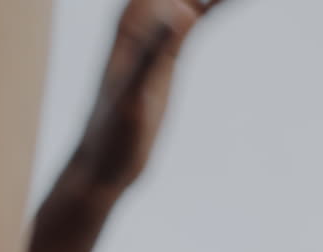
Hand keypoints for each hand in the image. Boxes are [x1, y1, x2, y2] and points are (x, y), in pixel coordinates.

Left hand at [72, 0, 233, 189]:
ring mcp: (158, 33)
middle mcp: (143, 19)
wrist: (104, 164)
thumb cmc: (111, 134)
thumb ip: (154, 53)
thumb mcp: (135, 95)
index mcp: (132, 21)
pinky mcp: (170, 51)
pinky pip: (200, 15)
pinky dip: (219, 3)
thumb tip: (180, 13)